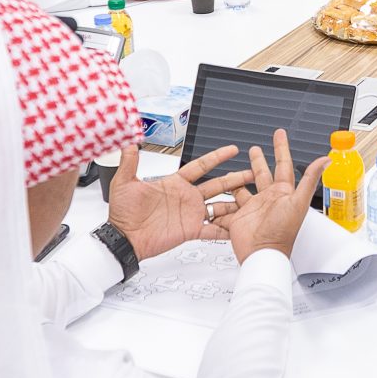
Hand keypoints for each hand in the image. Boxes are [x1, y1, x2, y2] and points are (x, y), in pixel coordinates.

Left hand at [107, 145, 251, 259]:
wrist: (123, 238)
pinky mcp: (191, 230)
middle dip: (235, 178)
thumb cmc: (123, 212)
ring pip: (219, 206)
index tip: (232, 150)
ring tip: (252, 198)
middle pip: (217, 184)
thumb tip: (128, 140)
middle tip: (252, 172)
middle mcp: (186, 197)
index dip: (217, 157)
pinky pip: (213, 230)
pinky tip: (239, 227)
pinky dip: (226, 229)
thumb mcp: (124, 182)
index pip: (201, 166)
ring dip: (235, 203)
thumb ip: (130, 161)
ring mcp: (190, 214)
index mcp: (174, 183)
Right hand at [213, 130, 330, 261]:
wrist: (261, 252)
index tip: (279, 134)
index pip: (283, 165)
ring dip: (240, 175)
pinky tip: (222, 186)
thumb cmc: (282, 231)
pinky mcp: (239, 214)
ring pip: (244, 185)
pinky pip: (231, 201)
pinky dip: (226, 194)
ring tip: (235, 165)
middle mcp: (268, 197)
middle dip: (259, 160)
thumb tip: (326, 160)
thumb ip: (310, 179)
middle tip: (255, 148)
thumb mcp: (299, 202)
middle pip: (262, 173)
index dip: (281, 148)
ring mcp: (253, 205)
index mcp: (283, 192)